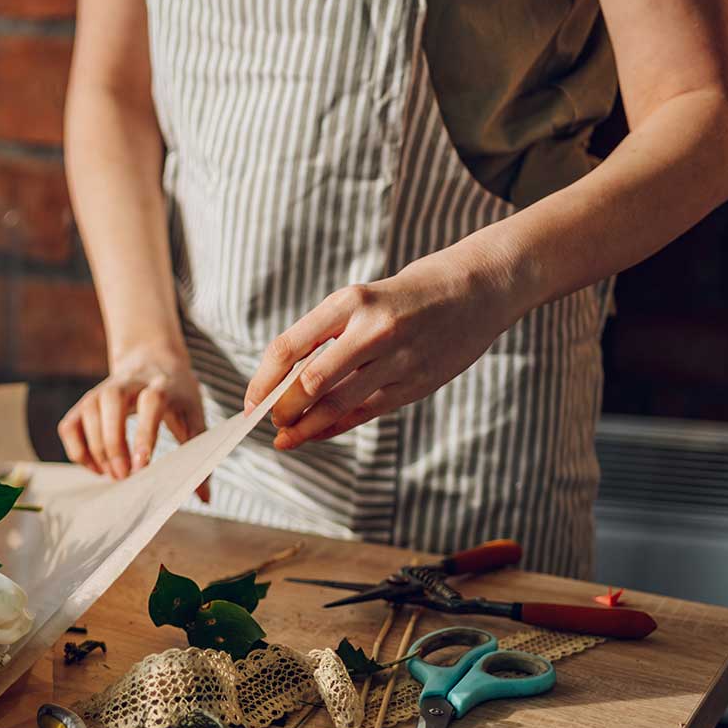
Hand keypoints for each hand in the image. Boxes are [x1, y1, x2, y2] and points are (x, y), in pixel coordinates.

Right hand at [58, 346, 207, 494]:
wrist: (152, 358)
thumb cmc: (176, 393)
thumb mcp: (194, 415)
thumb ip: (198, 452)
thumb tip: (205, 497)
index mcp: (161, 384)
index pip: (151, 402)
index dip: (144, 433)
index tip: (141, 465)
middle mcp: (127, 383)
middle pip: (111, 402)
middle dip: (113, 443)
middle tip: (123, 477)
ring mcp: (101, 391)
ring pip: (88, 412)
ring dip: (95, 449)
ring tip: (112, 475)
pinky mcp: (84, 403)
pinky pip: (69, 426)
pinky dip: (77, 451)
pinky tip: (96, 467)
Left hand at [244, 252, 524, 448]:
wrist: (477, 290)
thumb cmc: (405, 296)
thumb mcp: (361, 301)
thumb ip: (326, 338)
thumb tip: (280, 383)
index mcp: (349, 302)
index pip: (288, 348)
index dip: (263, 381)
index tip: (251, 402)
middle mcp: (372, 330)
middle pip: (309, 382)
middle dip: (283, 409)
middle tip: (271, 421)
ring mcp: (396, 359)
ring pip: (336, 404)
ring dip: (304, 426)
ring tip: (285, 437)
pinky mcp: (414, 384)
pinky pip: (363, 413)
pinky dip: (333, 427)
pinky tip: (315, 434)